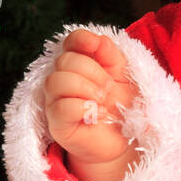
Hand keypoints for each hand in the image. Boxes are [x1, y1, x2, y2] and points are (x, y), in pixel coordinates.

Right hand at [43, 29, 139, 165]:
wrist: (122, 140)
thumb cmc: (122, 107)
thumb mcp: (125, 78)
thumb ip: (112, 57)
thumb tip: (100, 40)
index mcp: (81, 63)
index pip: (71, 42)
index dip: (81, 39)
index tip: (97, 46)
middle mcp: (63, 79)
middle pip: (65, 60)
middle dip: (93, 72)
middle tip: (108, 88)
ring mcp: (56, 101)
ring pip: (56, 81)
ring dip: (86, 88)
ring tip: (103, 101)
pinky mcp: (57, 124)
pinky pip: (61, 107)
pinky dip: (84, 108)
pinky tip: (98, 114)